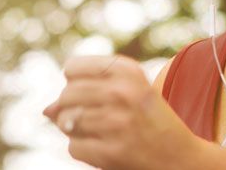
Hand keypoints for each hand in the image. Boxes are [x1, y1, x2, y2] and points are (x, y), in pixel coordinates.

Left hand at [43, 54, 200, 169]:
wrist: (179, 157)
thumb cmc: (148, 120)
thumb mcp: (128, 92)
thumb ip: (87, 91)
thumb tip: (46, 110)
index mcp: (128, 70)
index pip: (72, 67)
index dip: (75, 81)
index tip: (92, 92)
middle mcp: (123, 92)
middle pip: (66, 95)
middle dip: (71, 107)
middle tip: (96, 116)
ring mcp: (116, 123)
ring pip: (65, 121)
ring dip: (76, 130)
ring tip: (100, 132)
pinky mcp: (111, 152)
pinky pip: (73, 147)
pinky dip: (83, 149)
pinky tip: (105, 147)